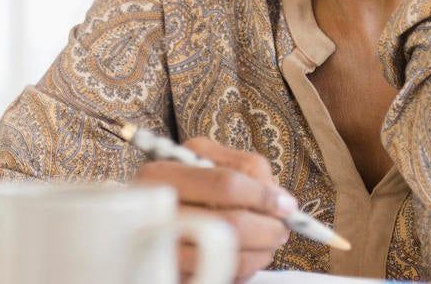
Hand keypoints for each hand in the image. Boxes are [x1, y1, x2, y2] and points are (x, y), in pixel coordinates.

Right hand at [132, 137, 296, 282]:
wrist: (143, 214)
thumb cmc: (185, 182)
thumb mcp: (208, 158)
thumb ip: (247, 168)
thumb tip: (281, 200)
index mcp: (162, 173)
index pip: (225, 185)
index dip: (263, 196)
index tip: (286, 205)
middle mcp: (155, 212)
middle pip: (231, 225)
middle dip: (268, 230)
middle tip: (281, 230)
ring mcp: (161, 249)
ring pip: (229, 258)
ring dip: (261, 254)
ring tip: (266, 245)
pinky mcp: (171, 274)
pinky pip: (220, 278)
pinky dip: (242, 270)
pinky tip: (243, 256)